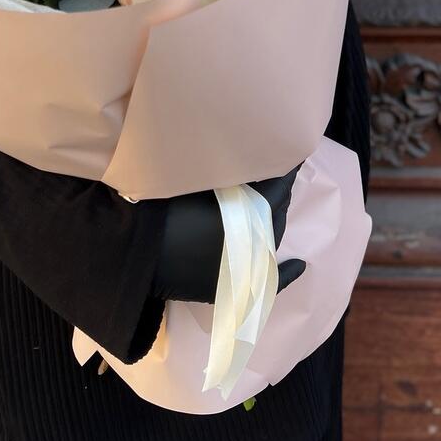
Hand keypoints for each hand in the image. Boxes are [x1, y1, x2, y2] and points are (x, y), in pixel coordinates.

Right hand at [151, 165, 304, 303]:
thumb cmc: (166, 213)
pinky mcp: (235, 286)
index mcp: (252, 216)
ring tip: (272, 203)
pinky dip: (287, 273)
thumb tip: (245, 167)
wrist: (140, 256)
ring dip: (274, 221)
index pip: (278, 188)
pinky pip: (270, 282)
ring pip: (272, 240)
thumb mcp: (200, 186)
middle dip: (278, 194)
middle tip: (273, 172)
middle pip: (277, 214)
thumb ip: (228, 179)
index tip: (290, 154)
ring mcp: (248, 268)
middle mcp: (257, 242)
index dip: (286, 169)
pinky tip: (300, 264)